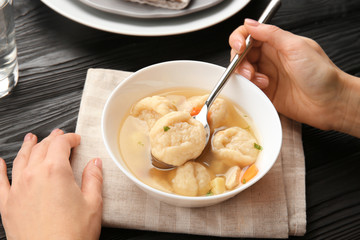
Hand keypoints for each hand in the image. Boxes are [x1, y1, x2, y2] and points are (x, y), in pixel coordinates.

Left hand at [0, 129, 102, 239]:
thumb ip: (93, 179)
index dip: (70, 138)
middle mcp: (33, 175)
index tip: (76, 139)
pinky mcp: (7, 205)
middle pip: (42, 148)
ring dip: (28, 146)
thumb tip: (95, 163)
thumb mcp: (93, 204)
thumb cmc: (72, 235)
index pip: (61, 144)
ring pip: (21, 159)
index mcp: (56, 172)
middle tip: (59, 136)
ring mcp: (17, 189)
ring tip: (31, 139)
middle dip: (52, 139)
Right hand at [229, 19, 347, 130]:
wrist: (330, 103)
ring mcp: (267, 75)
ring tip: (260, 80)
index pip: (250, 35)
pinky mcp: (265, 92)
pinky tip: (263, 87)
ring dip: (245, 75)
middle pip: (241, 54)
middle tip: (248, 69)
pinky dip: (250, 87)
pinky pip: (248, 87)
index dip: (239, 39)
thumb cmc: (321, 74)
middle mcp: (270, 58)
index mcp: (277, 43)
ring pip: (242, 71)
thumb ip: (271, 34)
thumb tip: (251, 24)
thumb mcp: (296, 47)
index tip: (239, 47)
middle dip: (240, 60)